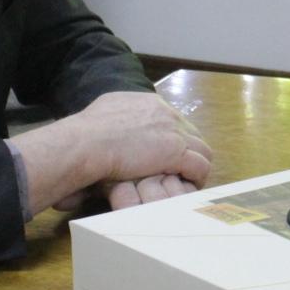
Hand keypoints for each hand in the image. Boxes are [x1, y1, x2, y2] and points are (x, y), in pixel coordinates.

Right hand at [13, 91, 211, 213]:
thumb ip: (116, 115)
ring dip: (196, 166)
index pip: (174, 120)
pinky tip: (189, 187)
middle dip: (189, 152)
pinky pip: (200, 166)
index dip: (173, 139)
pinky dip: (197, 178)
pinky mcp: (177, 152)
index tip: (167, 154)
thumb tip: (108, 120)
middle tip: (180, 170)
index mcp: (150, 103)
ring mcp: (174, 132)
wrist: (88, 142)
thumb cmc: (88, 131)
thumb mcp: (104, 110)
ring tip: (187, 182)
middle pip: (192, 133)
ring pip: (202, 150)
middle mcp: (166, 113)